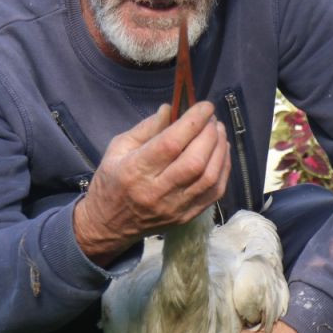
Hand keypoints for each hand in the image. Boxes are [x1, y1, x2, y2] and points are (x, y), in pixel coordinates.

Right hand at [73, 101, 229, 264]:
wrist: (109, 225)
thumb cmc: (111, 181)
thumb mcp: (118, 148)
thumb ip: (146, 128)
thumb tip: (172, 108)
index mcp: (135, 171)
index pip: (170, 144)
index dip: (192, 122)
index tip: (205, 106)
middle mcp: (156, 192)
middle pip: (194, 161)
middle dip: (209, 134)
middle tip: (211, 118)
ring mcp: (174, 208)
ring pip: (209, 178)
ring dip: (220, 150)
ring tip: (219, 132)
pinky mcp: (186, 217)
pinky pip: (214, 193)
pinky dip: (223, 169)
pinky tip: (221, 153)